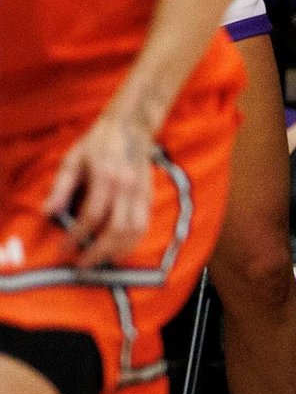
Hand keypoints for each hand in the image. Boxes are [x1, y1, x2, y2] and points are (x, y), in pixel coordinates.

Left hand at [47, 108, 154, 266]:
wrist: (132, 128)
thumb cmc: (97, 144)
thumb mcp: (72, 161)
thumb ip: (61, 188)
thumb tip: (48, 213)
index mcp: (106, 177)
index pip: (92, 216)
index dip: (76, 237)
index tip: (62, 251)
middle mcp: (127, 187)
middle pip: (117, 229)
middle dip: (98, 252)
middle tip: (81, 266)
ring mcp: (142, 193)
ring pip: (135, 231)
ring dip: (117, 252)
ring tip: (100, 263)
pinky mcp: (149, 196)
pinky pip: (144, 226)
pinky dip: (132, 243)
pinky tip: (117, 251)